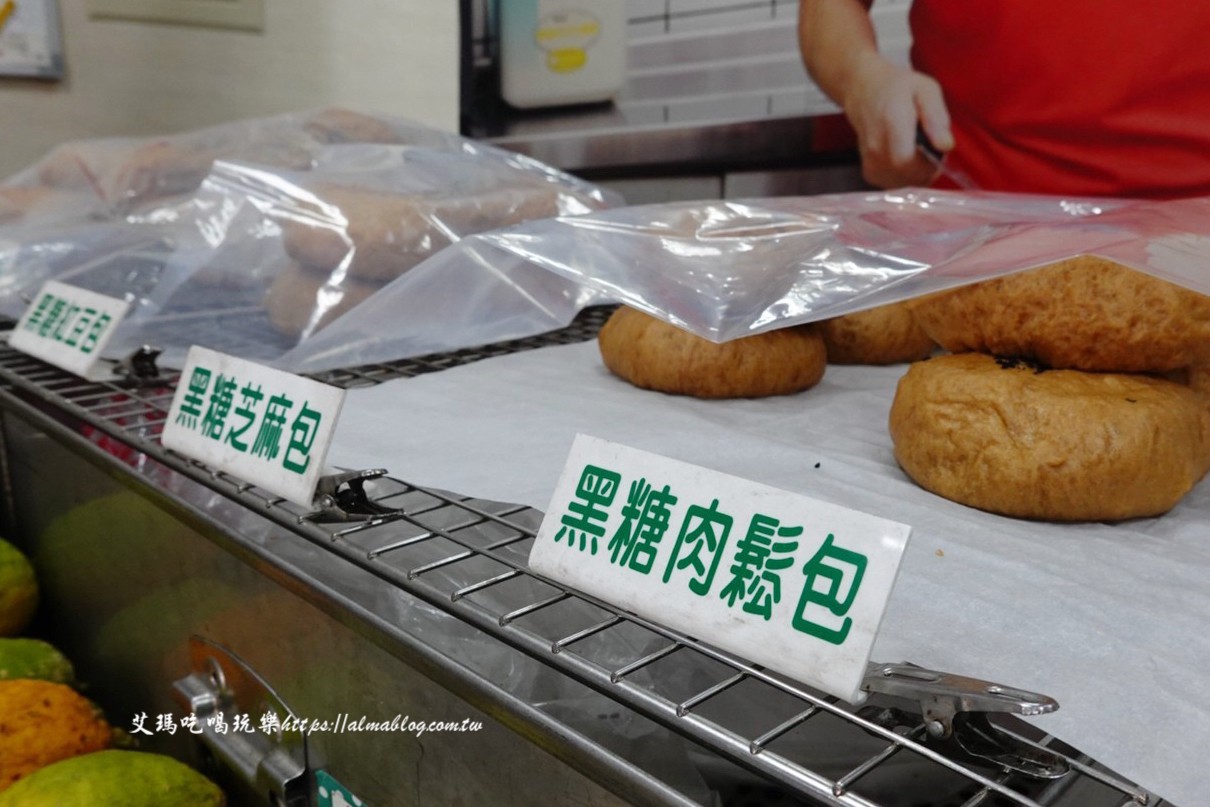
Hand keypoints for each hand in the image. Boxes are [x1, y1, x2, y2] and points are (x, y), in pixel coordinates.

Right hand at [843, 55, 952, 188]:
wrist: (864, 91)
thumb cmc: (898, 88)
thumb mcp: (925, 90)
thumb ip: (936, 116)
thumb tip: (946, 146)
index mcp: (891, 123)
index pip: (906, 160)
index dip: (928, 164)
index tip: (939, 152)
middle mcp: (876, 146)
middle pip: (906, 176)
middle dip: (927, 170)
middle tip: (933, 151)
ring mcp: (870, 162)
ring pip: (902, 184)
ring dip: (919, 175)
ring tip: (921, 154)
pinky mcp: (870, 173)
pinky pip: (895, 185)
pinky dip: (908, 178)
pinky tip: (909, 161)